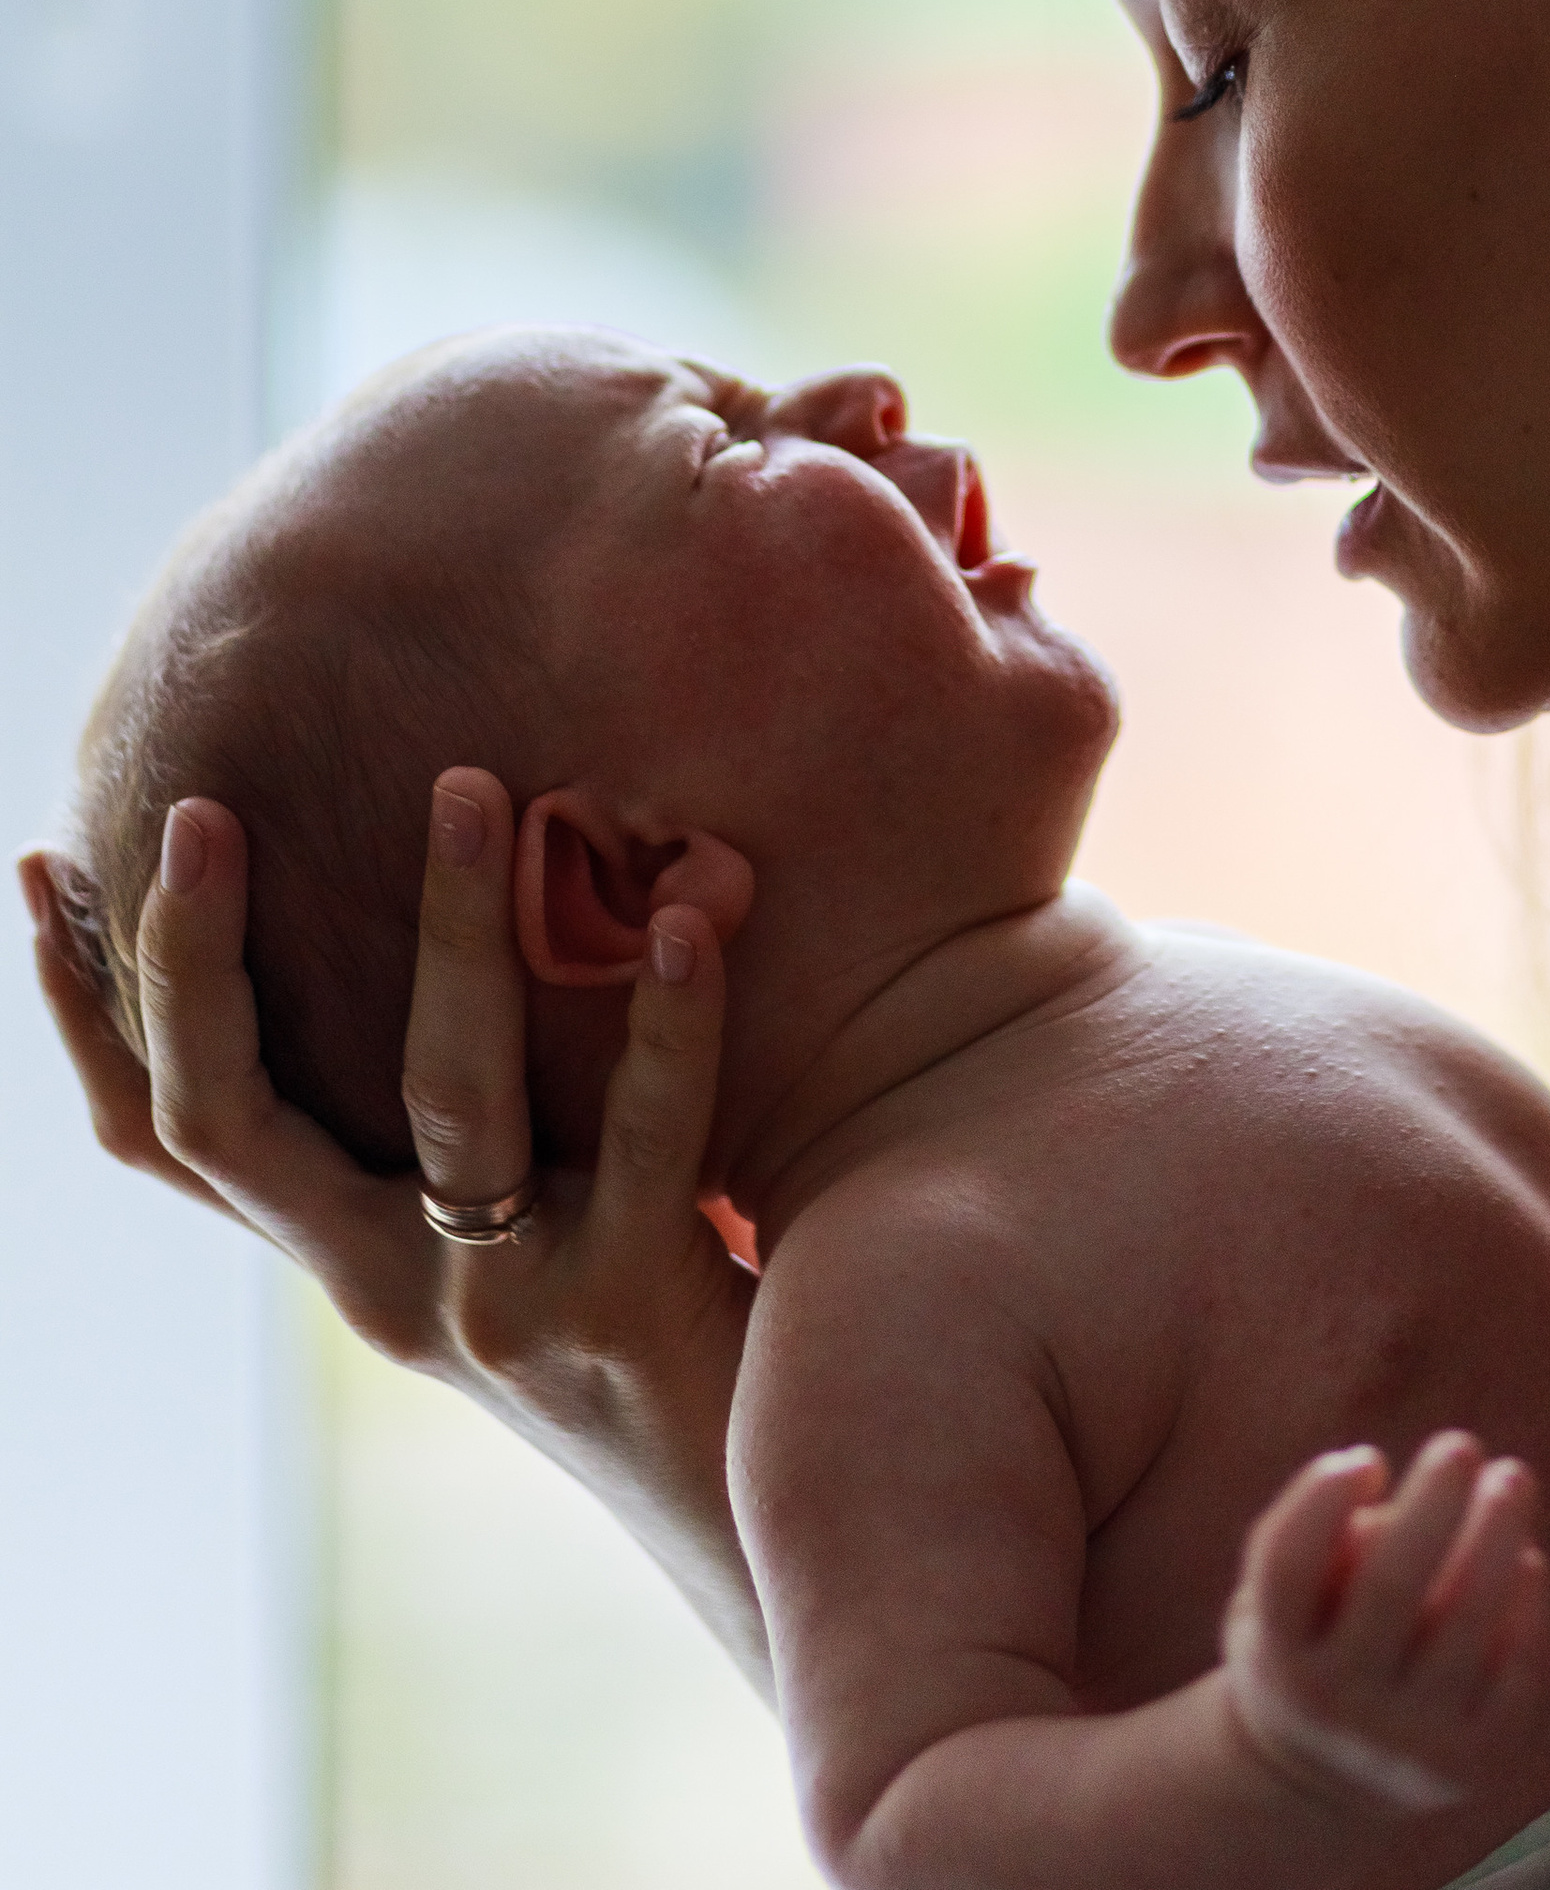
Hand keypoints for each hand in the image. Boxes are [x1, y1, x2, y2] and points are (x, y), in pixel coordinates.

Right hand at [20, 771, 769, 1689]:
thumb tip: (485, 855)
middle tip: (200, 808)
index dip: (89, 1015)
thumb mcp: (505, 1216)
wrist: (745, 1498)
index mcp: (340, 1247)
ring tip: (467, 784)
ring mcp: (491, 1300)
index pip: (166, 1135)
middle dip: (193, 958)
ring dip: (452, 925)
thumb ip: (470, 1086)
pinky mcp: (618, 1304)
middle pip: (230, 1118)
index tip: (42, 868)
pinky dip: (666, 1018)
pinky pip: (643, 1135)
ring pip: (445, 1092)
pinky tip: (681, 918)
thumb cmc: (632, 1314)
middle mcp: (382, 1280)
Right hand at [1221, 1434, 1549, 1820]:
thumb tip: (1368, 1466)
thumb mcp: (1271, 1600)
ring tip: (1512, 1478)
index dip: (1319, 1503)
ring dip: (1494, 1537)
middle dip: (1433, 1504)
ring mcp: (1406, 1741)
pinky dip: (1527, 1612)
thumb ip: (1302, 1528)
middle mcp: (1336, 1705)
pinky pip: (1512, 1679)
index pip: (1289, 1570)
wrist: (1326, 1782)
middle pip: (1388, 1586)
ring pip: (1462, 1624)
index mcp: (1276, 1654)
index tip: (1366, 1456)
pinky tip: (1528, 1558)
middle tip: (1461, 1445)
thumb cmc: (1306, 1644)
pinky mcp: (1471, 1764)